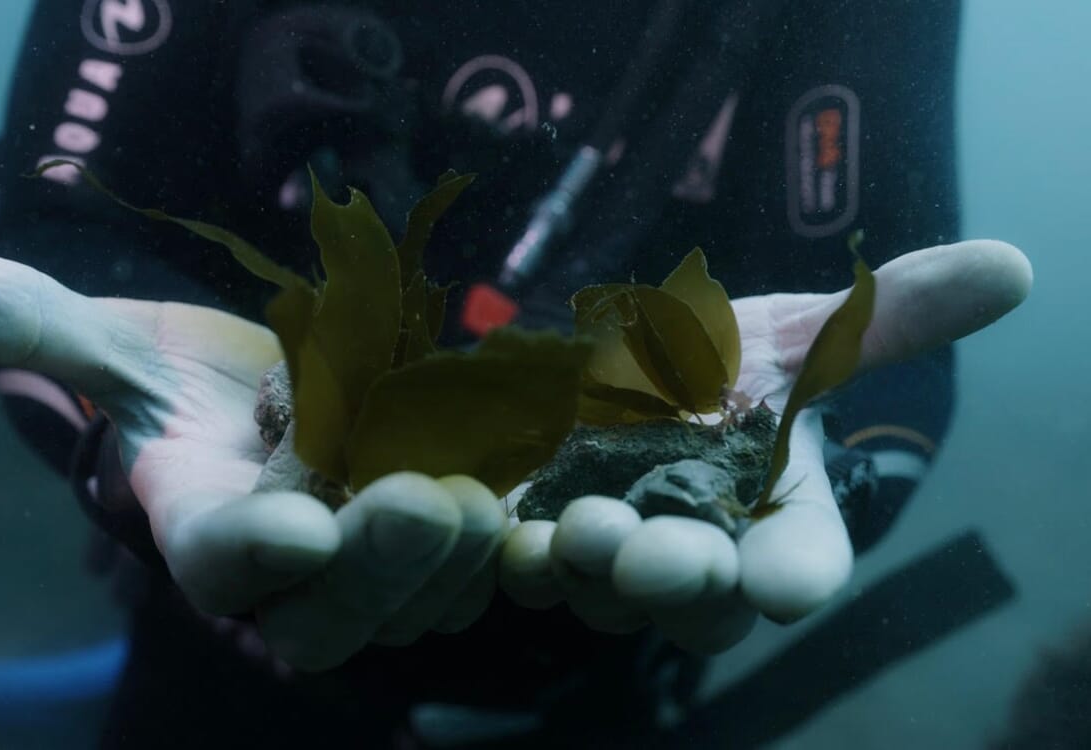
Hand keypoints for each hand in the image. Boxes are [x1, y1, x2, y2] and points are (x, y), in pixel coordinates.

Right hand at [0, 248, 506, 670]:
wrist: (278, 407)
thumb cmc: (191, 386)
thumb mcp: (120, 347)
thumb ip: (31, 325)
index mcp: (203, 531)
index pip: (223, 560)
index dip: (257, 549)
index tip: (299, 526)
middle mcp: (283, 581)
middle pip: (336, 614)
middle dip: (383, 560)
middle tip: (423, 493)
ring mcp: (364, 589)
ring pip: (425, 600)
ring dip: (454, 542)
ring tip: (456, 463)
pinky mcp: (433, 576)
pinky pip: (481, 580)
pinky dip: (499, 538)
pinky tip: (501, 486)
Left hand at [499, 240, 1031, 651]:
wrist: (600, 359)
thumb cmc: (711, 360)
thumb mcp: (791, 332)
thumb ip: (886, 316)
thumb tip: (1012, 266)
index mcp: (775, 508)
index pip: (801, 557)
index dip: (795, 572)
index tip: (783, 585)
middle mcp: (702, 549)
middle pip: (703, 597)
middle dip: (685, 579)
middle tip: (657, 557)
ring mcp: (616, 558)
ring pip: (608, 593)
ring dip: (594, 566)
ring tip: (578, 526)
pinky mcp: (541, 541)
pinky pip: (530, 569)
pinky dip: (521, 555)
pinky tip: (507, 529)